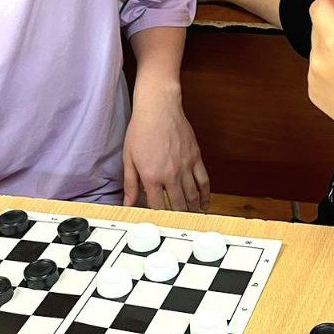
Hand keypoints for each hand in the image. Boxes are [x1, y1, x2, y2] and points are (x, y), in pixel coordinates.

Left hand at [122, 88, 211, 210]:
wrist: (158, 107)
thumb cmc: (141, 129)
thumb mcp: (129, 158)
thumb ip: (130, 184)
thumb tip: (128, 203)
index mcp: (151, 176)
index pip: (156, 206)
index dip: (158, 217)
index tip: (159, 222)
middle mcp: (170, 174)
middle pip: (177, 204)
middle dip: (178, 217)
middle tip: (178, 225)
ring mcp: (185, 166)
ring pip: (192, 196)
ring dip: (192, 210)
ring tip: (192, 218)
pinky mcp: (196, 158)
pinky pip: (204, 181)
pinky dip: (205, 195)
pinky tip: (204, 204)